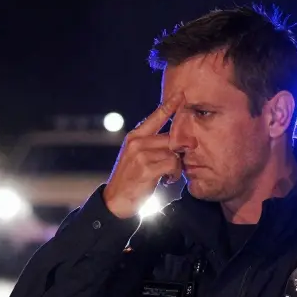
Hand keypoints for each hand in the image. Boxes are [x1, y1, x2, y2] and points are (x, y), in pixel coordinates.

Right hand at [103, 93, 183, 218]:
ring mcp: (141, 154)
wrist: (116, 200)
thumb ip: (151, 145)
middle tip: (178, 163)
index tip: (181, 95)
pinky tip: (167, 180)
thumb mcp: (136, 156)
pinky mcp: (146, 168)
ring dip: (177, 165)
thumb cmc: (130, 179)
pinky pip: (172, 164)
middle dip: (180, 149)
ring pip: (174, 152)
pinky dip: (174, 173)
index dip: (169, 105)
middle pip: (171, 136)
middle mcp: (137, 142)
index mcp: (134, 136)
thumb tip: (174, 139)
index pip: (155, 116)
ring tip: (169, 175)